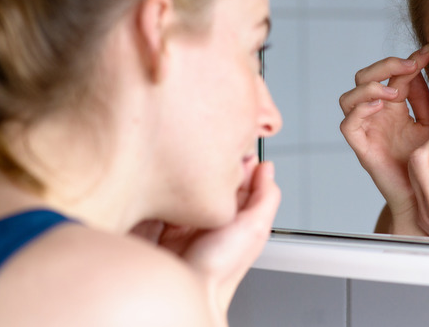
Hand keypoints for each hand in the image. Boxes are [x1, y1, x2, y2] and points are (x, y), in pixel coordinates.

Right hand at [130, 161, 279, 316]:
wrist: (187, 287)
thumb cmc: (220, 269)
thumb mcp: (255, 228)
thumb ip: (265, 198)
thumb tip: (267, 168)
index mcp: (236, 218)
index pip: (239, 180)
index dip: (239, 161)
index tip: (236, 141)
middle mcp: (212, 217)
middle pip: (213, 180)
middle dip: (213, 162)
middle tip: (212, 146)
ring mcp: (185, 218)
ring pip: (190, 184)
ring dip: (189, 171)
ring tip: (191, 156)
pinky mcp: (161, 220)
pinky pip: (165, 195)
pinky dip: (168, 184)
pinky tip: (170, 174)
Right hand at [339, 45, 428, 233]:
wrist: (427, 196)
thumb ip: (425, 99)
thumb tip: (422, 66)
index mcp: (393, 106)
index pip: (392, 74)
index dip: (408, 60)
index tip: (428, 52)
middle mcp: (376, 114)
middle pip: (365, 77)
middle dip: (385, 66)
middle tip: (410, 66)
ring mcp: (367, 130)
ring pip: (349, 97)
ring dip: (370, 88)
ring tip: (394, 93)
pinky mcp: (362, 148)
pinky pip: (347, 125)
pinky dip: (359, 110)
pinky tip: (379, 106)